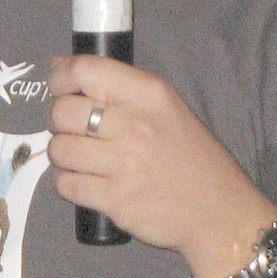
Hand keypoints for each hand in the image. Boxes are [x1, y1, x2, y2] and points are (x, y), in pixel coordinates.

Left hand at [45, 54, 274, 272]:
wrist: (220, 212)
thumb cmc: (192, 156)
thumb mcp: (165, 107)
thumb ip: (115, 87)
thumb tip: (56, 65)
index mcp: (149, 94)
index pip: (84, 70)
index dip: (61, 78)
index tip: (62, 91)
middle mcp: (135, 124)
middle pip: (62, 111)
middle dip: (59, 122)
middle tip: (76, 131)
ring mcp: (124, 164)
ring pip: (59, 149)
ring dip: (63, 155)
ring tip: (83, 159)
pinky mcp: (115, 200)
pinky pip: (65, 184)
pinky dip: (69, 183)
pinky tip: (87, 181)